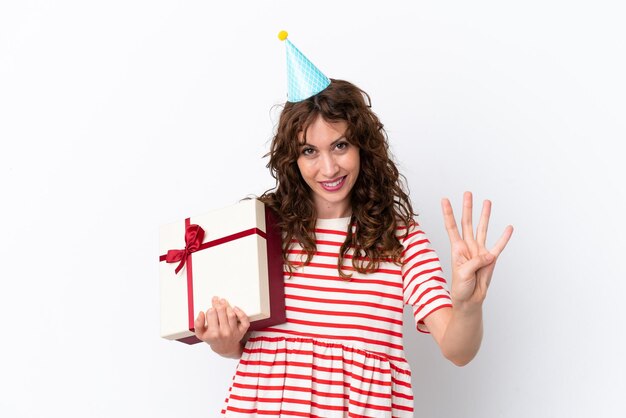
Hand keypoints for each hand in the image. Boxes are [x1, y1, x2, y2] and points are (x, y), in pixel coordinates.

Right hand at [194, 296, 249, 357]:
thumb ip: (198, 324)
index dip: (211, 309)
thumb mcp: (201, 334)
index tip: (211, 308)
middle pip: (221, 312)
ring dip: (227, 306)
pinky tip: (235, 308)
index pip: (211, 314)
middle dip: (218, 304)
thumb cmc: (213, 339)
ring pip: (231, 314)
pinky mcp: (242, 331)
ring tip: (223, 302)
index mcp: (213, 333)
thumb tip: (201, 313)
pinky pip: (244, 321)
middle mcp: (224, 332)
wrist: (224, 348)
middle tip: (217, 300)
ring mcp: (234, 331)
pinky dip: (241, 313)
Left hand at [441, 191, 512, 306]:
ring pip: (482, 229)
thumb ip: (476, 262)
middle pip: (467, 223)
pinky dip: (504, 238)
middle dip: (467, 208)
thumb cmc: (461, 287)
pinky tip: (508, 227)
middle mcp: (467, 246)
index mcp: (457, 248)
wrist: (469, 299)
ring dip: (485, 216)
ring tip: (487, 202)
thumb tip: (490, 255)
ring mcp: (479, 251)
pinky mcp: (490, 259)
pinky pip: (498, 246)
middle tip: (468, 193)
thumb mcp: (463, 274)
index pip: (451, 227)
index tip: (444, 199)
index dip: (448, 214)